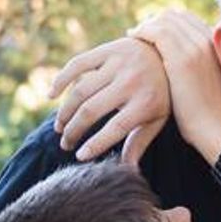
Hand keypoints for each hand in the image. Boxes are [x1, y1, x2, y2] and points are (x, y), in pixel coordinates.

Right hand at [49, 35, 169, 164]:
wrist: (169, 54)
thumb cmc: (161, 94)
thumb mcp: (157, 118)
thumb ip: (139, 142)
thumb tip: (129, 172)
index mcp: (147, 102)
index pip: (115, 128)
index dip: (95, 144)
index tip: (79, 156)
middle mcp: (132, 81)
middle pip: (91, 110)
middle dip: (73, 131)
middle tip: (65, 144)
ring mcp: (119, 63)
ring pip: (80, 90)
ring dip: (64, 111)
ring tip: (60, 128)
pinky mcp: (109, 49)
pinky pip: (77, 64)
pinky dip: (61, 79)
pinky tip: (51, 95)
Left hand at [129, 10, 220, 160]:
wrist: (216, 128)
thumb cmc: (210, 113)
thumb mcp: (211, 81)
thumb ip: (201, 64)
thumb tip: (182, 62)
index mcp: (217, 45)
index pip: (188, 19)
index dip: (168, 21)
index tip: (153, 30)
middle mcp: (209, 41)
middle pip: (176, 16)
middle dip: (155, 20)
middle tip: (140, 30)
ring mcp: (197, 48)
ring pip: (165, 21)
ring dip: (146, 25)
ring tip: (134, 34)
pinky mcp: (182, 58)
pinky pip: (157, 32)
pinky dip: (143, 32)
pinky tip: (133, 38)